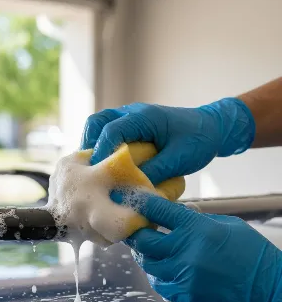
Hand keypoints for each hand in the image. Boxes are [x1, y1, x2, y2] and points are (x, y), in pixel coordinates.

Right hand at [82, 98, 254, 184]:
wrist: (212, 127)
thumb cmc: (199, 140)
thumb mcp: (179, 159)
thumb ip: (154, 172)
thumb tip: (129, 188)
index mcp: (145, 117)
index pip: (112, 130)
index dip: (101, 152)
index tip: (98, 173)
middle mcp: (132, 113)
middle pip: (97, 121)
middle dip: (88, 144)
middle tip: (88, 167)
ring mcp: (130, 117)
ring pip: (100, 125)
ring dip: (93, 145)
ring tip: (93, 167)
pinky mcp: (132, 126)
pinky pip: (109, 131)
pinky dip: (102, 146)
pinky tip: (106, 164)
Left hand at [112, 191, 281, 301]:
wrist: (271, 290)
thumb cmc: (253, 254)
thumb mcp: (228, 226)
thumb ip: (199, 219)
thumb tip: (178, 210)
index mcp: (197, 229)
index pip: (159, 211)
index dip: (141, 204)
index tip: (129, 199)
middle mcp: (185, 252)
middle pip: (144, 241)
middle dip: (136, 235)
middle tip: (136, 232)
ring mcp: (183, 278)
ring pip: (148, 266)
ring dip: (147, 257)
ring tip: (153, 252)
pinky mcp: (185, 297)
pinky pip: (161, 285)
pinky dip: (160, 276)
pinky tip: (168, 271)